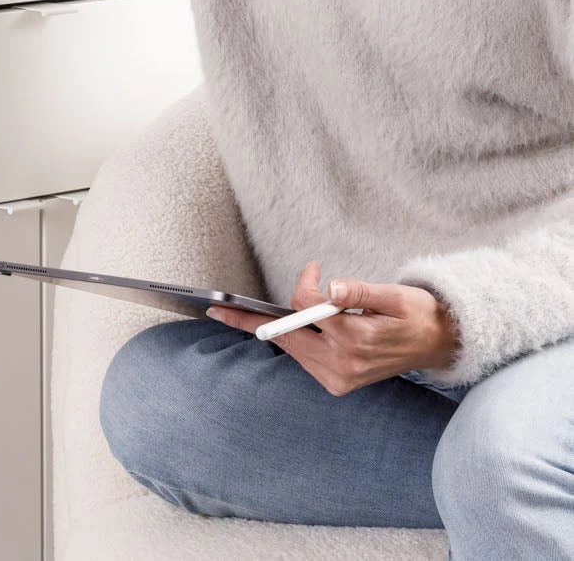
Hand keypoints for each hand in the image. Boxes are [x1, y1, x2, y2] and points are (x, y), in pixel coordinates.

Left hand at [205, 261, 460, 394]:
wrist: (438, 343)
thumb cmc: (414, 313)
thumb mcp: (392, 295)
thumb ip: (358, 291)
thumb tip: (328, 286)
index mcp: (355, 341)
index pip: (304, 309)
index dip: (304, 285)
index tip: (312, 268)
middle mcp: (342, 366)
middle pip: (284, 337)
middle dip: (249, 321)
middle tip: (213, 310)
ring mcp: (338, 379)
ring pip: (291, 346)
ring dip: (278, 326)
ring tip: (260, 311)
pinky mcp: (337, 382)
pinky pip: (303, 355)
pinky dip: (293, 337)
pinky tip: (289, 324)